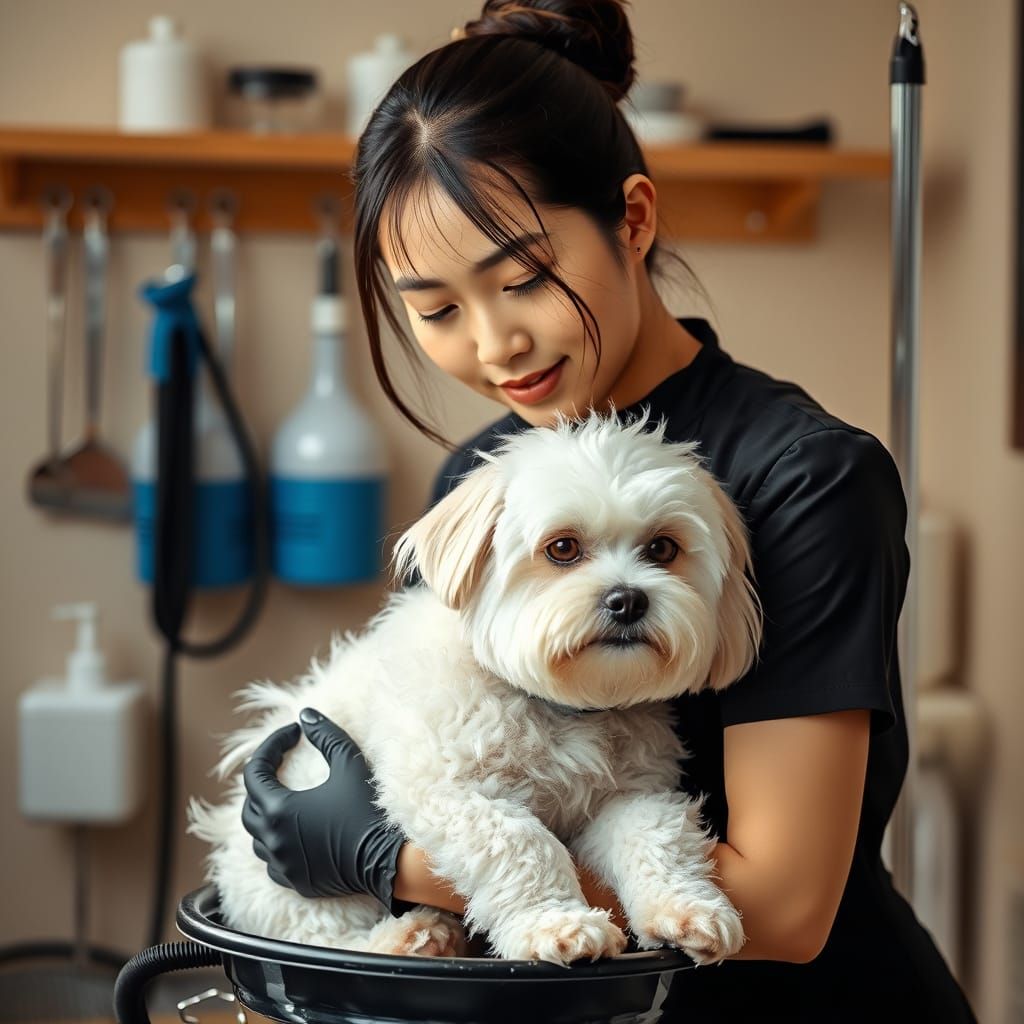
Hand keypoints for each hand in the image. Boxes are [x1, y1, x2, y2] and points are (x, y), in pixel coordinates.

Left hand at [241, 707, 412, 913]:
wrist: (388, 860)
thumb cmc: (367, 809)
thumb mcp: (349, 763)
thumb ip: (325, 735)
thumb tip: (305, 714)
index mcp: (278, 810)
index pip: (254, 772)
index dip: (271, 747)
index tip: (293, 734)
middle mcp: (272, 840)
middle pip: (250, 805)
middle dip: (263, 781)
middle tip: (283, 764)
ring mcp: (282, 865)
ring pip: (257, 837)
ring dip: (266, 814)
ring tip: (287, 797)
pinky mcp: (294, 882)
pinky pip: (272, 862)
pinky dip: (277, 844)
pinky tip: (295, 833)